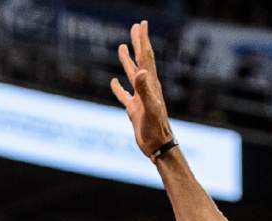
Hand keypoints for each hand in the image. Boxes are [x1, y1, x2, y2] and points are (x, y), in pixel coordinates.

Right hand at [110, 20, 172, 159]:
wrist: (158, 146)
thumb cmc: (155, 128)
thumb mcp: (149, 108)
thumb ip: (143, 89)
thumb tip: (141, 71)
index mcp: (150, 84)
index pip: (146, 57)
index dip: (143, 40)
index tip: (141, 24)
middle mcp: (146, 88)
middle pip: (141, 60)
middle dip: (138, 43)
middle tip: (135, 27)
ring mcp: (140, 98)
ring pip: (132, 74)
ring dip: (127, 60)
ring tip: (122, 47)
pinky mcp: (134, 110)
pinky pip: (124, 95)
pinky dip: (118, 88)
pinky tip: (113, 82)